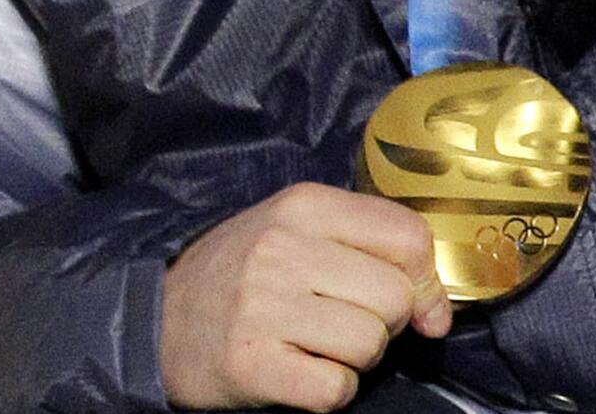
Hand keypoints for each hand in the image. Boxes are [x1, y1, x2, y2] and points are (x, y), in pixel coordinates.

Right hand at [160, 182, 451, 409]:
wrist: (159, 318)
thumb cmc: (246, 270)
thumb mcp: (301, 229)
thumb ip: (372, 247)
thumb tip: (437, 312)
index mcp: (305, 204)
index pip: (407, 235)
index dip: (426, 278)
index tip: (419, 303)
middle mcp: (285, 247)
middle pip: (394, 296)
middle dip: (386, 321)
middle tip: (349, 321)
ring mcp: (264, 306)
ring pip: (370, 343)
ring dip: (358, 358)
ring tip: (322, 344)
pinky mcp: (251, 363)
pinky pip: (334, 390)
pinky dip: (331, 391)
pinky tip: (304, 371)